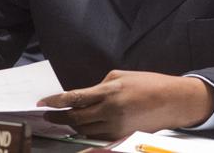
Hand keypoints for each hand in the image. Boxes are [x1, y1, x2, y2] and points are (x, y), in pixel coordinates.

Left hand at [37, 70, 213, 139]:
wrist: (172, 102)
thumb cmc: (147, 83)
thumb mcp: (120, 76)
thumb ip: (99, 86)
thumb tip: (83, 96)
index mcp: (109, 91)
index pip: (74, 98)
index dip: (54, 102)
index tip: (41, 103)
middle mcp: (110, 111)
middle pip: (75, 118)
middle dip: (58, 117)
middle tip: (47, 115)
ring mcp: (115, 126)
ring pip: (84, 130)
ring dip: (72, 124)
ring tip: (64, 118)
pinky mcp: (121, 136)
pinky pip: (96, 135)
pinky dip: (86, 130)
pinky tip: (82, 124)